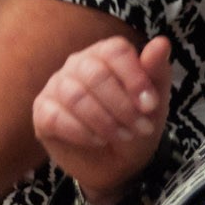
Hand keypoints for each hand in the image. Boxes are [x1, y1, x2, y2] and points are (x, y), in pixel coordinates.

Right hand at [32, 36, 172, 204]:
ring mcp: (57, 85)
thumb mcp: (154, 99)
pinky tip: (98, 140)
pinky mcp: (42, 111)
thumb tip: (162, 42)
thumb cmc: (136, 121)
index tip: (150, 106)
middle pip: (95, 74)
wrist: (118, 161)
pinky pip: (55, 116)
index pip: (115, 50)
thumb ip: (156, 70)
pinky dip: (81, 132)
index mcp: (106, 53)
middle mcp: (78, 63)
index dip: (135, 78)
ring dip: (104, 121)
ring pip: (76, 96)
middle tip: (140, 128)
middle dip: (122, 106)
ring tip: (123, 135)